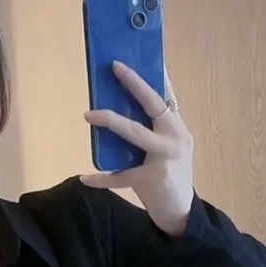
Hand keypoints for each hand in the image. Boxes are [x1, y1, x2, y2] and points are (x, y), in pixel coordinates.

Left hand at [81, 61, 195, 235]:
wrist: (180, 213)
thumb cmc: (168, 176)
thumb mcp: (166, 149)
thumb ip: (151, 130)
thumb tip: (119, 109)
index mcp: (177, 128)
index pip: (166, 95)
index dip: (154, 74)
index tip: (142, 53)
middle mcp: (175, 138)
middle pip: (153, 105)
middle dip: (133, 84)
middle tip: (114, 68)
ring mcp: (165, 158)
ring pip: (134, 133)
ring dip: (110, 121)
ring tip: (89, 114)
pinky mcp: (152, 179)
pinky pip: (120, 176)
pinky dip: (102, 178)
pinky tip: (85, 178)